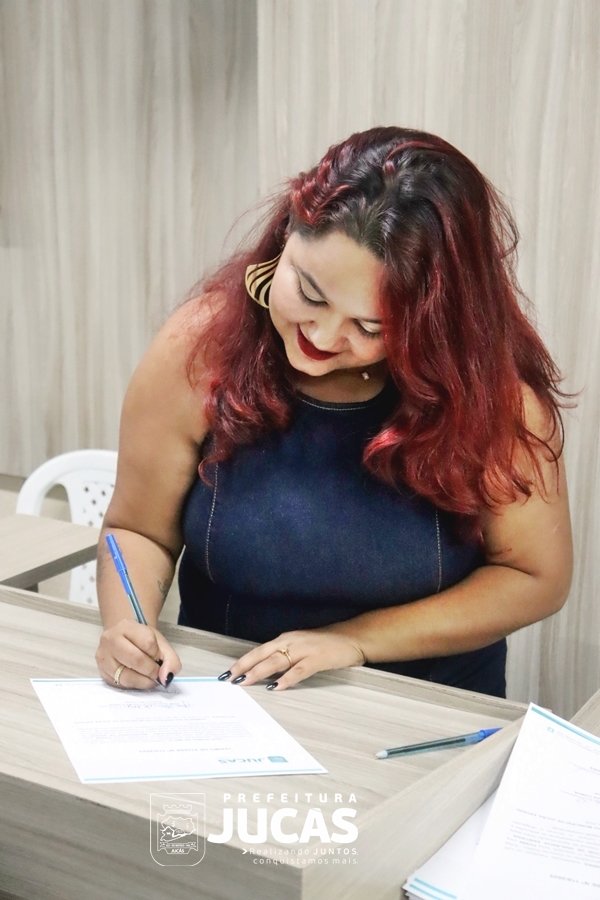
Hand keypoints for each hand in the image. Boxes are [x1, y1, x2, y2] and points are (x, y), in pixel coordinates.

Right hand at [95, 619, 181, 689]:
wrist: (125, 640)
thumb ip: (171, 660)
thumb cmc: (142, 641)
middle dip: (152, 670)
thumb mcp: (160, 644)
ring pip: (127, 676)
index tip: (158, 657)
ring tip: (150, 677)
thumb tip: (166, 678)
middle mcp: (110, 639)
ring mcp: (103, 657)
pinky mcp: (102, 672)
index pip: (148, 642)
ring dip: (144, 681)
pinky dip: (135, 685)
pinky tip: (139, 679)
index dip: (157, 654)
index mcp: (126, 626)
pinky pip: (121, 684)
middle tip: (157, 673)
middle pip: (136, 659)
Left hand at [222, 629, 365, 690]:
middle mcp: (291, 641)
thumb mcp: (300, 647)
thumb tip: (265, 673)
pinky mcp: (318, 659)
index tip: (228, 672)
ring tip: (245, 681)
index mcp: (286, 639)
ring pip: (277, 661)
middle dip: (244, 666)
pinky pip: (299, 670)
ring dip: (259, 672)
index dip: (242, 661)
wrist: (352, 638)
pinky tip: (277, 686)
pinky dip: (287, 678)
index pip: (259, 651)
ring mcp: (304, 649)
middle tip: (229, 678)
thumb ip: (284, 657)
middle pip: (263, 654)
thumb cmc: (325, 644)